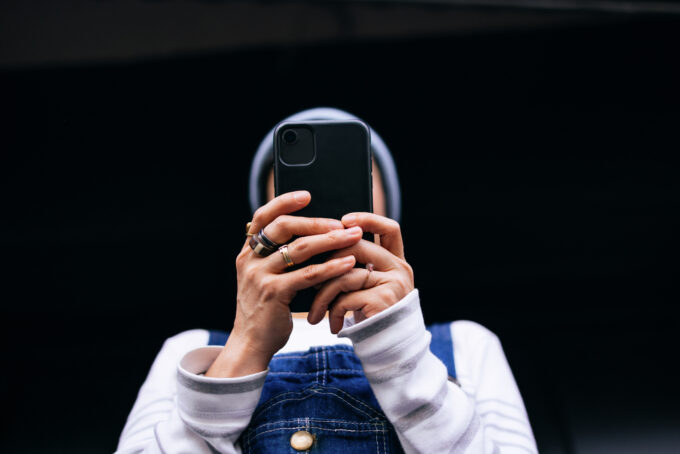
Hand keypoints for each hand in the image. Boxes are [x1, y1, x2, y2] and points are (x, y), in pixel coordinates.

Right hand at [206, 191, 361, 376]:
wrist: (251, 343)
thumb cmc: (266, 309)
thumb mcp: (264, 277)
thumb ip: (279, 257)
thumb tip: (315, 234)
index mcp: (248, 251)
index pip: (263, 216)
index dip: (284, 202)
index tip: (307, 195)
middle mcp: (250, 259)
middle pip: (283, 227)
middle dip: (316, 222)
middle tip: (342, 222)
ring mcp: (259, 276)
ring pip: (300, 249)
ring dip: (330, 241)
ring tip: (353, 237)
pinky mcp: (273, 293)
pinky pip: (308, 275)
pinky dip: (331, 267)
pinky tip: (348, 263)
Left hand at [307, 212, 413, 333]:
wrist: (386, 354)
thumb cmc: (368, 320)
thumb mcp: (364, 290)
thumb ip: (355, 267)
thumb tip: (319, 245)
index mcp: (396, 262)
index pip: (390, 228)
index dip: (368, 219)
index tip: (342, 220)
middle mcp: (400, 270)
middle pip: (358, 246)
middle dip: (328, 260)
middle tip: (309, 277)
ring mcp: (395, 285)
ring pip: (346, 274)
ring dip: (322, 294)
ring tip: (314, 312)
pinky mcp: (384, 302)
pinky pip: (347, 297)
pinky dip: (333, 311)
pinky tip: (331, 325)